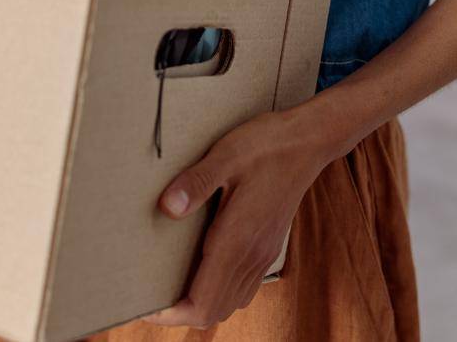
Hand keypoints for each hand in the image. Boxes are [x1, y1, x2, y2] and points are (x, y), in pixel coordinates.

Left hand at [143, 106, 335, 328]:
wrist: (310, 141)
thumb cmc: (267, 145)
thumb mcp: (226, 155)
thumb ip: (196, 183)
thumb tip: (166, 207)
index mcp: (237, 241)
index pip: (202, 304)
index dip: (171, 314)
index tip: (146, 305)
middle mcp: (252, 256)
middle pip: (213, 313)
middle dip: (180, 312)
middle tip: (151, 295)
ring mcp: (263, 254)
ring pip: (230, 304)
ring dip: (201, 304)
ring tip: (173, 286)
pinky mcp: (269, 247)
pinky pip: (243, 288)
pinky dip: (220, 292)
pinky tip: (205, 270)